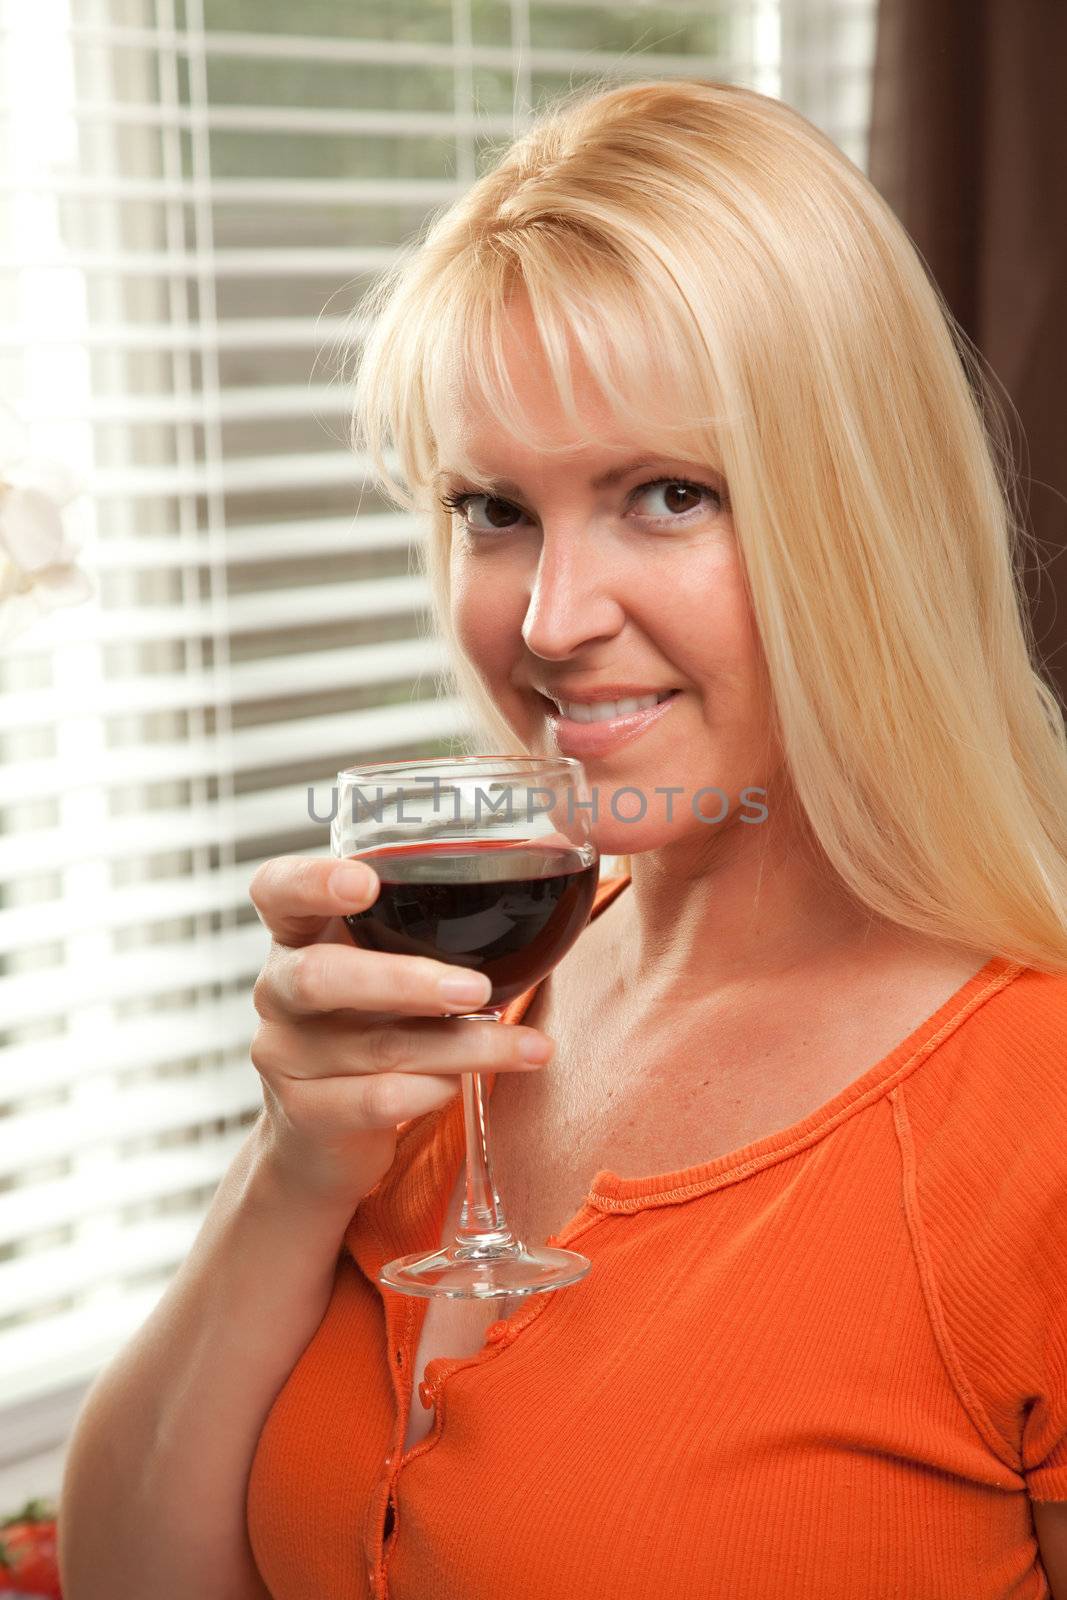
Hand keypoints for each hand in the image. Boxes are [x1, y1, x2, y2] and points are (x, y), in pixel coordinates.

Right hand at [246, 855, 554, 1212]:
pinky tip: (464, 1087)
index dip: (312, 882)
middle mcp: (277, 990)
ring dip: (461, 1047)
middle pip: (319, 976)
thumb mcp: (386, 964)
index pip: (278, 890)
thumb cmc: (374, 1021)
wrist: (325, 1132)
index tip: (367, 882)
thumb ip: (429, 924)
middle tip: (476, 990)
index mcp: (299, 935)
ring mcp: (284, 1055)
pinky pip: (374, 1102)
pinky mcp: (304, 1115)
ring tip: (526, 1047)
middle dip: (403, 981)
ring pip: (375, 1046)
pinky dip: (431, 1092)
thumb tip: (549, 860)